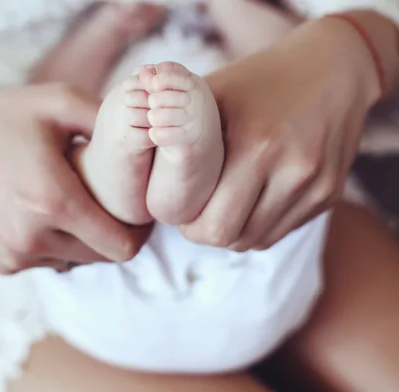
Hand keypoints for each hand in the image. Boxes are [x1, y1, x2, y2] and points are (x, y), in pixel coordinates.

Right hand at [0, 84, 147, 272]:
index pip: (122, 246)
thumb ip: (107, 119)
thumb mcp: (57, 102)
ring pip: (76, 260)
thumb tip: (146, 134)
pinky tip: (42, 213)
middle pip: (103, 257)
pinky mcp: (1, 263)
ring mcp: (14, 255)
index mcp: (52, 201)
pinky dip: (56, 243)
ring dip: (84, 239)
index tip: (142, 213)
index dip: (141, 232)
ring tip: (72, 204)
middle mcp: (32, 238)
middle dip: (115, 234)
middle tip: (111, 204)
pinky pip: (48, 260)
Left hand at [180, 17, 381, 250]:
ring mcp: (315, 185)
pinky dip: (257, 226)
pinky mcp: (329, 194)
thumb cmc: (259, 80)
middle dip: (203, 232)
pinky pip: (280, 231)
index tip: (177, 209)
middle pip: (230, 237)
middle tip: (193, 214)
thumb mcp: (214, 91)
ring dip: (231, 231)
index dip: (185, 222)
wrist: (333, 68)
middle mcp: (292, 168)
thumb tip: (141, 159)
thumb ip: (178, 126)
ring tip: (218, 207)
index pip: (210, 220)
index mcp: (256, 143)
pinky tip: (247, 202)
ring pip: (255, 240)